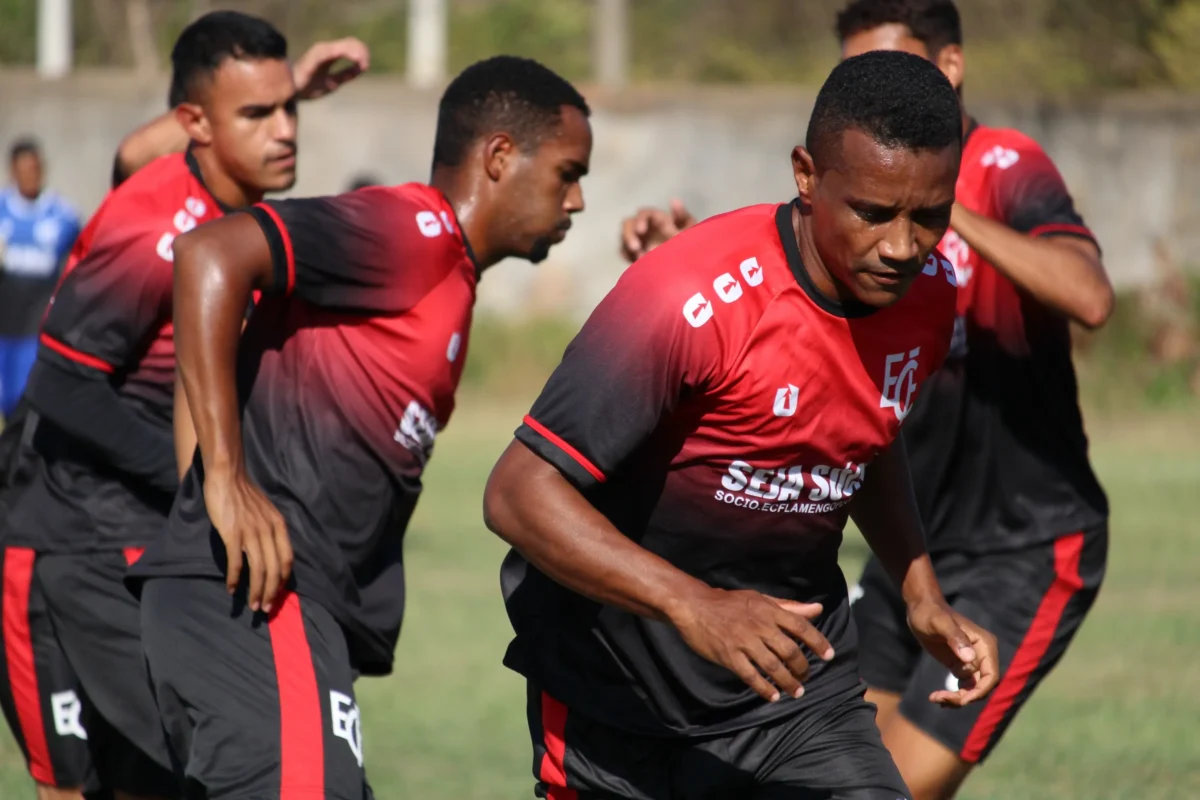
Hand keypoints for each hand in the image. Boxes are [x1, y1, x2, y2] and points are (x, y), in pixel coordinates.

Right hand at [204, 468, 292, 613]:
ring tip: (252, 605)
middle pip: (274, 569)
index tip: (277, 594)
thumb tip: (272, 553)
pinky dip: (235, 578)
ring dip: (256, 591)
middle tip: (265, 609)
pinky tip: (232, 589)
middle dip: (270, 592)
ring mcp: (251, 532)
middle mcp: (268, 530)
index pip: (287, 559)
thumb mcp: (267, 512)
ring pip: (258, 569)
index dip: (283, 580)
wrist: (228, 477)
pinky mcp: (232, 534)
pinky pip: (236, 562)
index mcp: (279, 526)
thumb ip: (271, 530)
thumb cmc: (245, 495)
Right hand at [293, 37, 369, 100]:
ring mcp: (320, 51)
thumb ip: (346, 75)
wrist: (291, 93)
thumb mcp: (332, 83)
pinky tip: (355, 60)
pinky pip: (333, 51)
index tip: (366, 66)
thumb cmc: (308, 87)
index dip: (362, 53)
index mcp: (330, 55)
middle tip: (366, 65)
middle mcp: (326, 50)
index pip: (350, 46)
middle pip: (350, 42)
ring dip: (357, 52)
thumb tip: (362, 69)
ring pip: (344, 44)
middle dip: (362, 51)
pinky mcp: (315, 56)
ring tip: (363, 63)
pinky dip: (346, 53)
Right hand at [619, 198, 695, 261]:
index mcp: (657, 218)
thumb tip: (673, 199)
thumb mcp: (689, 229)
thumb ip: (682, 215)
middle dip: (628, 235)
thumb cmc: (690, 242)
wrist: (687, 263)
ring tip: (639, 259)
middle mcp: (645, 227)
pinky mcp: (634, 253)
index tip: (641, 231)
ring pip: (624, 238)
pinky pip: (624, 252)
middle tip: (635, 248)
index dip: (640, 220)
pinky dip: (628, 256)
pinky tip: (637, 263)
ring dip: (626, 246)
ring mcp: (638, 240)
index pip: (643, 214)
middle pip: (628, 224)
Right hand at [668, 588, 833, 702]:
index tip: (829, 656)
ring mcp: (744, 642)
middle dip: (802, 668)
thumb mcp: (760, 599)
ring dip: (788, 682)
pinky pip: (751, 676)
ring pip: (773, 667)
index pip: (801, 627)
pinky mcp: (730, 656)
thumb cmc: (729, 602)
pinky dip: (764, 688)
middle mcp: (760, 626)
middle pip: (790, 651)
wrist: (694, 605)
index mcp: (769, 610)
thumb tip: (818, 609)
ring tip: (796, 692)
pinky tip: (773, 696)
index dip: (818, 642)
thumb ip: (789, 607)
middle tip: (806, 678)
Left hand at [907, 599, 998, 706]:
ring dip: (957, 699)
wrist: (920, 609)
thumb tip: (970, 659)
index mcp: (984, 644)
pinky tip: (937, 698)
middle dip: (965, 697)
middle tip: (941, 699)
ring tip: (935, 698)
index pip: (991, 676)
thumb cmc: (930, 613)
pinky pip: (963, 687)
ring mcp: (972, 661)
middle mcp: (982, 654)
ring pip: (973, 690)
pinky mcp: (960, 665)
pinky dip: (953, 695)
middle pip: (982, 686)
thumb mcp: (939, 623)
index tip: (962, 700)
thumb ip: (955, 637)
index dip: (980, 691)